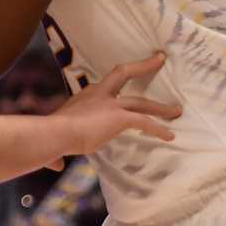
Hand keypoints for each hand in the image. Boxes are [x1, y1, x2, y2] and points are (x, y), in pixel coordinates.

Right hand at [45, 54, 180, 164]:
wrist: (55, 133)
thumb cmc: (49, 137)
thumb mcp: (53, 143)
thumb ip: (56, 156)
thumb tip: (54, 166)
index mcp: (84, 97)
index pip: (102, 88)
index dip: (113, 87)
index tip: (123, 82)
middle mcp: (99, 94)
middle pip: (124, 75)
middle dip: (143, 67)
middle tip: (159, 59)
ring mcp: (111, 105)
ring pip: (141, 102)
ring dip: (160, 108)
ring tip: (176, 112)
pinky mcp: (120, 117)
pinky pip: (145, 122)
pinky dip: (158, 129)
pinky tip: (169, 137)